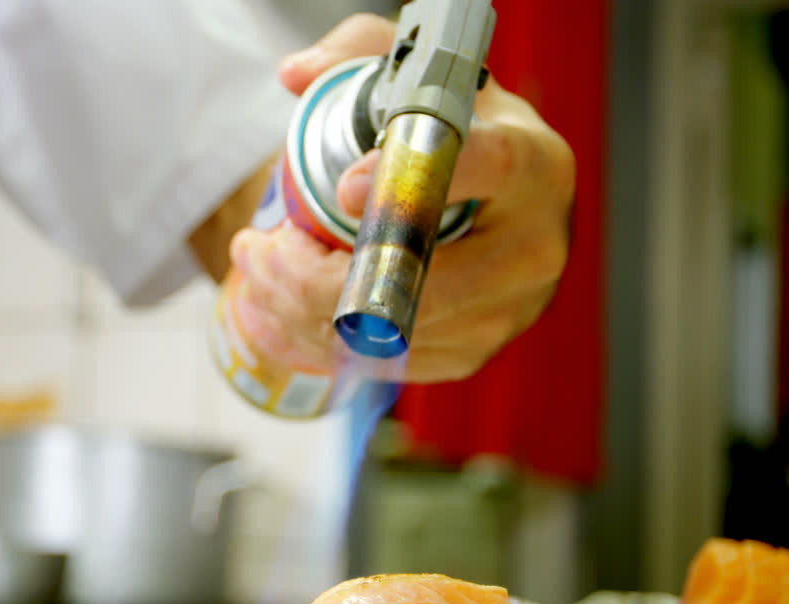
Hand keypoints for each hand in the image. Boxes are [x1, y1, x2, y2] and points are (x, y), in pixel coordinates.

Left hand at [232, 14, 574, 382]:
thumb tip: (295, 76)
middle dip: (311, 275)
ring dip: (295, 310)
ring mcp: (504, 313)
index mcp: (534, 164)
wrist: (489, 202)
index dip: (408, 184)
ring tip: (255, 269)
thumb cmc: (452, 133)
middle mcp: (532, 248)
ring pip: (384, 332)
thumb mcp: (413, 75)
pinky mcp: (468, 354)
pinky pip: (380, 363)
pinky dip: (314, 342)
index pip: (488, 169)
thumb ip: (356, 54)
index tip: (343, 190)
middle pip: (413, 280)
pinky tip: (276, 309)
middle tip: (257, 248)